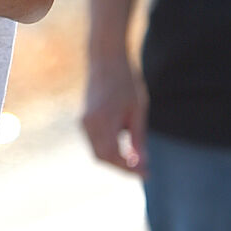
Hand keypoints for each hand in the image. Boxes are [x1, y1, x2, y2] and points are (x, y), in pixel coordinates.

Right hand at [80, 55, 148, 177]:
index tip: (146, 173)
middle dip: (121, 166)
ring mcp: (84, 120)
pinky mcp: (84, 117)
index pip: (112, 156)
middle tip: (142, 169)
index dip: (129, 169)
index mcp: (102, 121)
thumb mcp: (137, 110)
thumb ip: (137, 138)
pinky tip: (125, 145)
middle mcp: (88, 123)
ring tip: (137, 158)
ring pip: (97, 149)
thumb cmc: (125, 80)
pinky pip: (95, 140)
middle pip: (102, 156)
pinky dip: (109, 147)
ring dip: (115, 157)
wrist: (106, 57)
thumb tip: (140, 163)